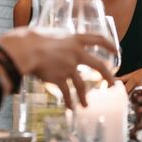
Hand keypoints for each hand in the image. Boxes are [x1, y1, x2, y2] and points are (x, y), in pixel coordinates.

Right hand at [0, 28, 116, 107]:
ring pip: (82, 85)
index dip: (109, 45)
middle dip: (107, 77)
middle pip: (98, 66)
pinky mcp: (59, 78)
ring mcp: (69, 67)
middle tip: (112, 85)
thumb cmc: (31, 38)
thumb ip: (57, 39)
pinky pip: (67, 92)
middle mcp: (76, 53)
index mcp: (75, 39)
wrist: (24, 50)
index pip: (98, 39)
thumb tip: (55, 40)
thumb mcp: (50, 33)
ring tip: (86, 106)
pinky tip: (70, 108)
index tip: (116, 51)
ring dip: (84, 97)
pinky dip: (69, 101)